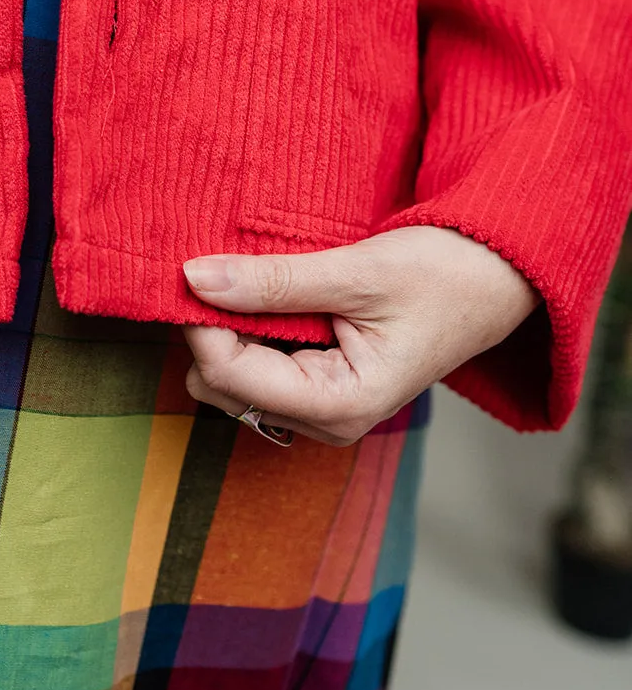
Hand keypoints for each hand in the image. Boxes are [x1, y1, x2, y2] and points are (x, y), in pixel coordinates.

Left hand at [182, 225, 539, 444]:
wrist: (495, 278)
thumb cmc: (442, 275)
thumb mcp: (356, 272)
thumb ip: (274, 281)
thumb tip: (194, 277)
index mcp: (340, 406)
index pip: (230, 375)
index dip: (201, 322)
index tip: (197, 267)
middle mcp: (326, 422)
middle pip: (219, 386)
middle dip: (210, 330)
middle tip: (225, 268)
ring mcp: (321, 410)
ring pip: (229, 380)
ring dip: (228, 329)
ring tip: (255, 279)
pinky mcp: (319, 388)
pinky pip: (254, 367)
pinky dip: (247, 331)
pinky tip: (266, 295)